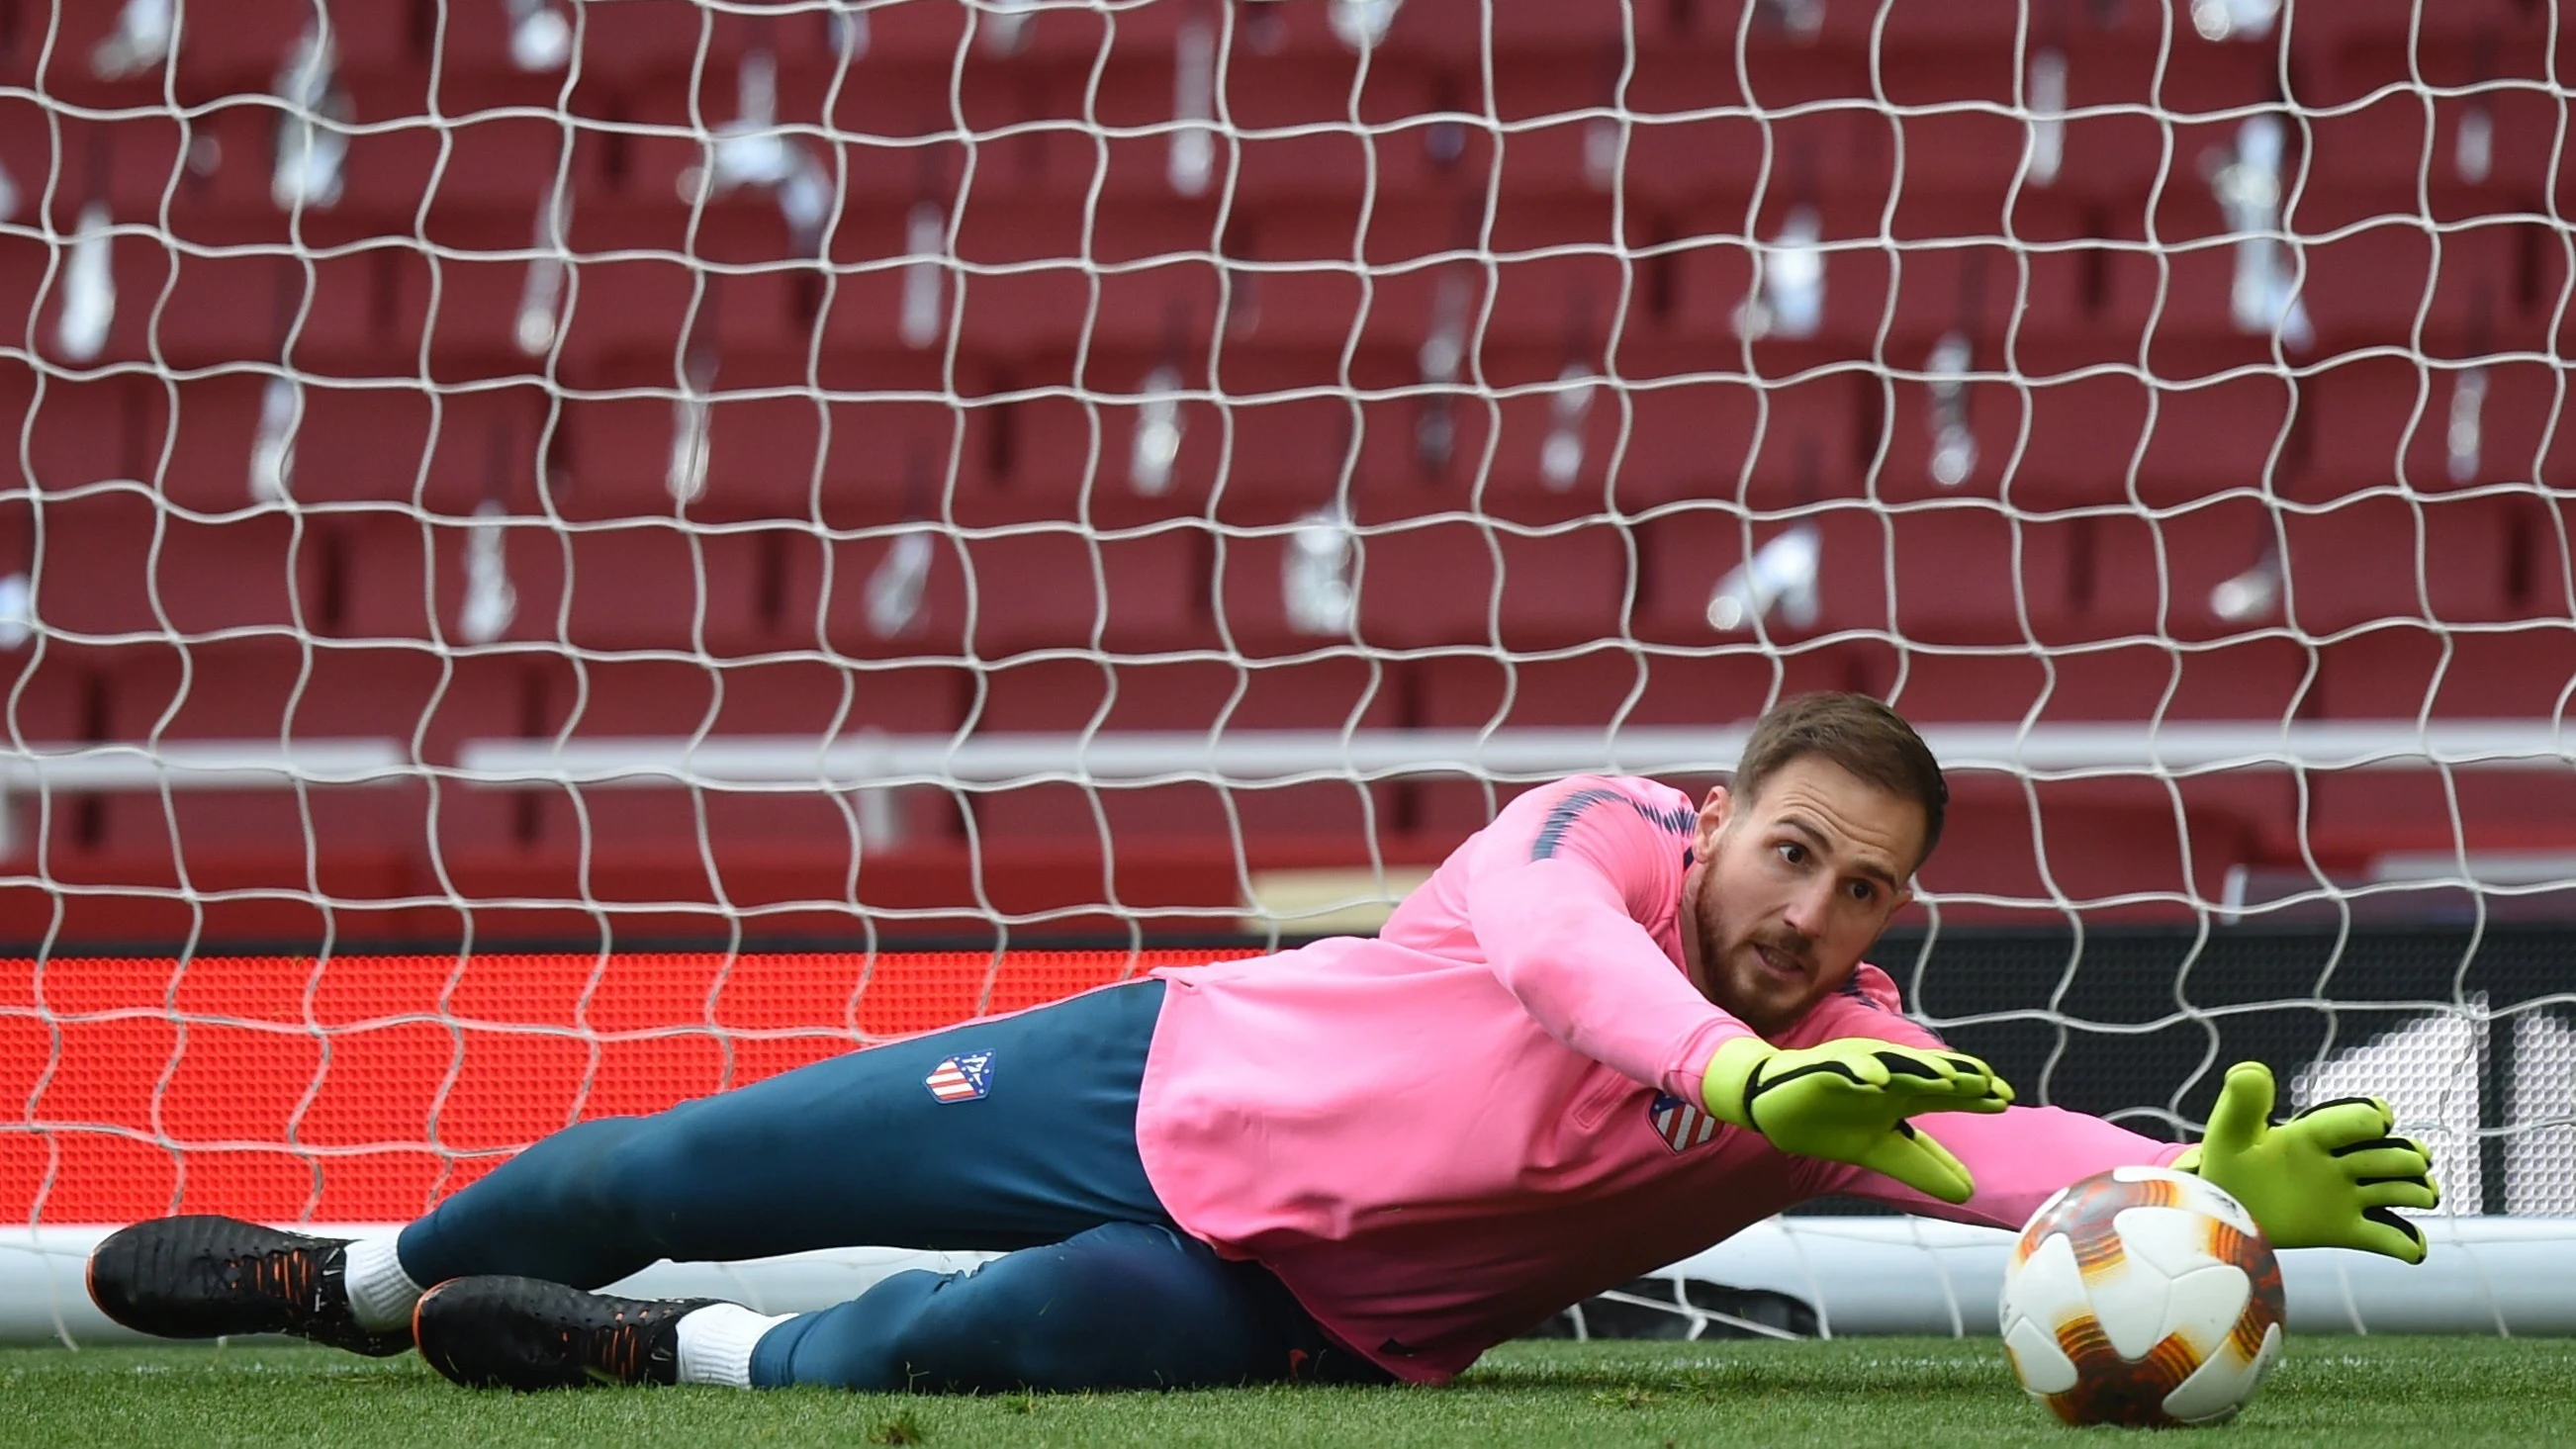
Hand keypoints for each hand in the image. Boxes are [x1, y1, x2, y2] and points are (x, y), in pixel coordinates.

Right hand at [1699, 1036, 2014, 1203]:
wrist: (1774, 1107)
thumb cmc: (1831, 1122)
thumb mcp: (1881, 1150)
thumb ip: (1923, 1165)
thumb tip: (1968, 1191)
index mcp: (1901, 1093)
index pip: (1945, 1091)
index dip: (1973, 1094)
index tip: (2003, 1100)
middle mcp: (1885, 1076)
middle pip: (1928, 1074)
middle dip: (1958, 1077)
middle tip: (1989, 1084)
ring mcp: (1855, 1070)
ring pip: (1893, 1065)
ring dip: (1919, 1069)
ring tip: (1947, 1078)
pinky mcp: (1823, 1072)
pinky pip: (1844, 1070)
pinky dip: (1860, 1073)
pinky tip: (1877, 1081)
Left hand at [2175, 1061, 2440, 1263]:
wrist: (2222, 1210)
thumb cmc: (2229, 1164)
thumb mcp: (2230, 1131)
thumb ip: (2242, 1103)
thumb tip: (2253, 1070)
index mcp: (2314, 1135)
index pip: (2356, 1120)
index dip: (2372, 1118)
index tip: (2379, 1122)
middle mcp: (2338, 1163)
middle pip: (2389, 1155)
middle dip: (2406, 1157)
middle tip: (2411, 1163)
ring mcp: (2345, 1196)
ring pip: (2397, 1190)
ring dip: (2415, 1191)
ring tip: (2421, 1195)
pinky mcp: (2344, 1229)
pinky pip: (2385, 1237)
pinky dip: (2406, 1243)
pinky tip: (2414, 1249)